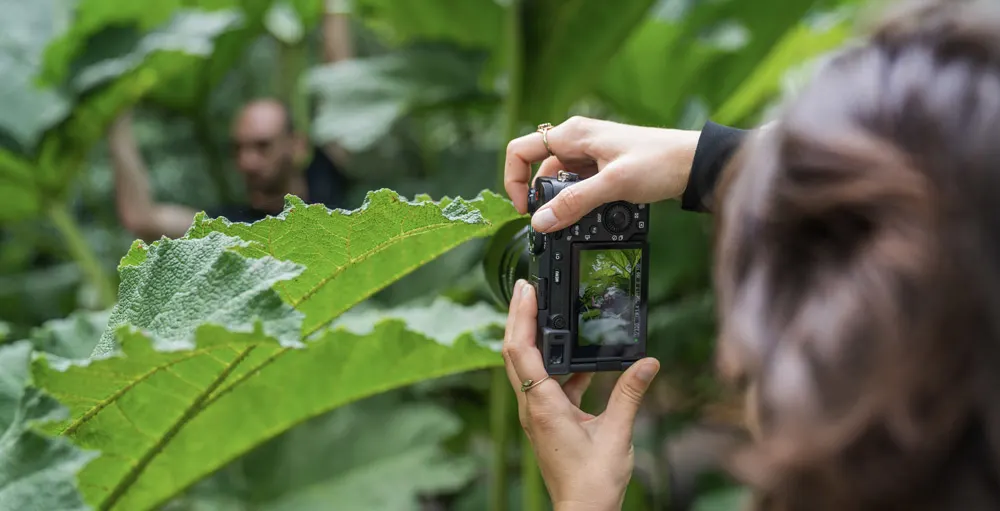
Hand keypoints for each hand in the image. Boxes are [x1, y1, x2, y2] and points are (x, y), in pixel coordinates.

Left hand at [502, 279, 660, 509]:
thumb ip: (630, 394)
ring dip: (535, 339)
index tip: (526, 290)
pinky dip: (558, 367)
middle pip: (515, 353)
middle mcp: (533, 407)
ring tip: (548, 313)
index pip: (522, 351)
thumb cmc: (594, 480)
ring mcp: (538, 414)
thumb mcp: (617, 433)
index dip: (521, 317)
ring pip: (528, 367)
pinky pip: (547, 384)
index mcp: (544, 406)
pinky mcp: (548, 421)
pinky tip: (582, 362)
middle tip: (526, 288)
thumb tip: (648, 363)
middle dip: (518, 318)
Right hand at [504, 116, 700, 232]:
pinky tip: (596, 213)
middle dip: (542, 197)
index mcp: (572, 134)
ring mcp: (590, 154)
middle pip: (538, 170)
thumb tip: (540, 221)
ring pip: (559, 181)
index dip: (514, 180)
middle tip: (556, 220)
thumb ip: (574, 202)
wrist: (693, 163)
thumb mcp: (613, 185)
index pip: (520, 151)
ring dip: (564, 202)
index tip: (526, 208)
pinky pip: (579, 186)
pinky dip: (581, 201)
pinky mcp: (602, 167)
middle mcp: (577, 140)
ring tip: (582, 218)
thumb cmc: (659, 162)